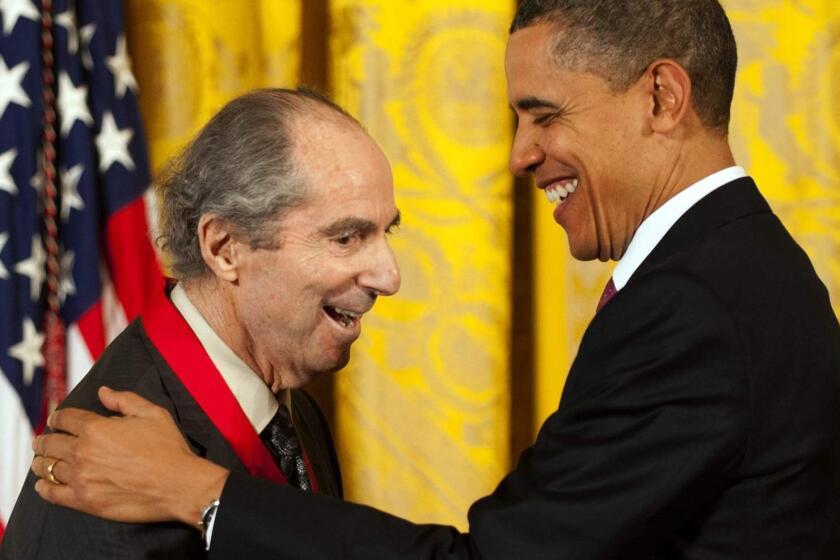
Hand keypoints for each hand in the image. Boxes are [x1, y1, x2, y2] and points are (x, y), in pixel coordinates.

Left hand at [31, 386, 228, 526]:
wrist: (178, 484)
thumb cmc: (169, 448)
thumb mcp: (152, 413)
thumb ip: (124, 399)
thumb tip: (103, 391)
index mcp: (96, 428)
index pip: (64, 419)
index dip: (58, 417)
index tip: (58, 420)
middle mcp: (82, 452)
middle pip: (49, 443)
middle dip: (44, 439)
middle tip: (43, 441)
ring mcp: (81, 478)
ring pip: (46, 467)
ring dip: (41, 461)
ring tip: (42, 461)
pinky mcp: (84, 501)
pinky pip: (51, 494)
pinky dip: (44, 487)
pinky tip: (43, 483)